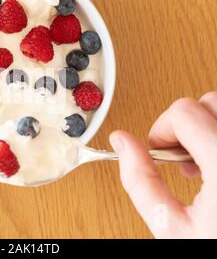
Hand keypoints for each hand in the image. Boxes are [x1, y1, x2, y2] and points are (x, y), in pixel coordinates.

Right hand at [110, 93, 216, 237]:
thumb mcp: (170, 227)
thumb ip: (139, 181)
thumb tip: (122, 142)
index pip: (185, 112)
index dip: (161, 128)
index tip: (157, 150)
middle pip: (208, 102)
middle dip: (183, 124)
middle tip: (179, 156)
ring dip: (204, 127)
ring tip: (200, 161)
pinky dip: (216, 135)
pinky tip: (215, 162)